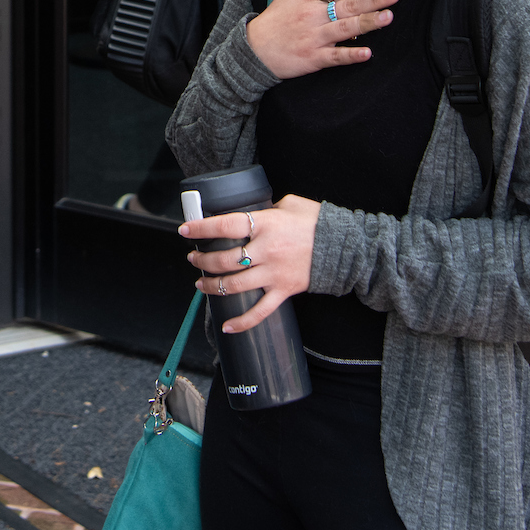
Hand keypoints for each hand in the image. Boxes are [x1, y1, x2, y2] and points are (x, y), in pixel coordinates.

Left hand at [180, 196, 320, 332]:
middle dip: (203, 260)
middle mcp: (266, 250)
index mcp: (266, 224)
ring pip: (235, 284)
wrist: (345, 247)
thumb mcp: (290, 203)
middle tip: (193, 258)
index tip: (185, 230)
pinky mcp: (284, 291)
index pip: (226, 226)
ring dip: (213, 286)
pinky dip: (243, 322)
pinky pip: (260, 311)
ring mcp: (274, 273)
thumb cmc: (317, 221)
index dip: (202, 228)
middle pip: (225, 259)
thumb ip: (267, 208)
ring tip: (201, 283)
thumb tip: (251, 213)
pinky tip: (227, 326)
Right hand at [243, 0, 397, 79]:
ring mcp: (315, 39)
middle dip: (374, 0)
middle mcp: (315, 18)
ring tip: (388, 17)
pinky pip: (334, 57)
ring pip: (345, 29)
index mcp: (312, 1)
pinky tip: (367, 53)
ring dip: (367, 23)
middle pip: (349, 7)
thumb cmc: (276, 19)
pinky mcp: (313, 59)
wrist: (255, 48)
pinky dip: (350, 55)